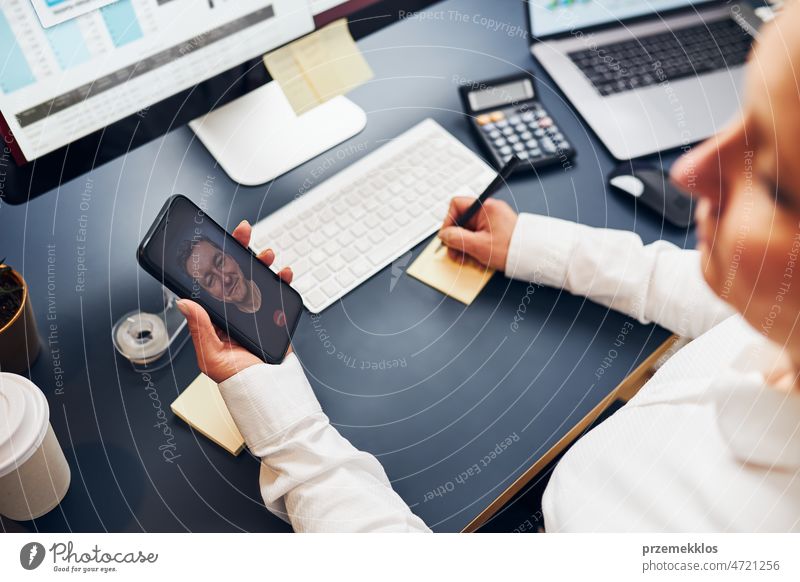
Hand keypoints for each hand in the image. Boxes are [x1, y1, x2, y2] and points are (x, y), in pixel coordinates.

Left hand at [176, 220, 293, 383]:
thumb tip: (184, 302)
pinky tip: (284, 274)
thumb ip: (200, 328)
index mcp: (216, 318)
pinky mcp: (276, 317)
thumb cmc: (237, 380)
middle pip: (238, 273)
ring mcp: (256, 313)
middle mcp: (235, 312)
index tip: (218, 241)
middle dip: (242, 250)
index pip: (214, 281)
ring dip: (263, 263)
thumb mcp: (211, 355)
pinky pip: (280, 294)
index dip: (216, 259)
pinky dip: (283, 281)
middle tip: (244, 234)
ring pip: (260, 280)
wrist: (269, 393)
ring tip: (267, 255)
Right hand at [438, 197, 518, 270]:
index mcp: (485, 207)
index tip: (447, 236)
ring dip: (464, 247)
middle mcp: (488, 211)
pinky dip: (475, 249)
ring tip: (467, 260)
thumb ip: (457, 239)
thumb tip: (443, 235)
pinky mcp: (496, 231)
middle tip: (455, 254)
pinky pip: (478, 237)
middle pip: (461, 221)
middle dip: (456, 239)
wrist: (533, 257)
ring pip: (469, 231)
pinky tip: (478, 259)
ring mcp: (492, 221)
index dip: (448, 220)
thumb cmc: (511, 249)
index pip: (457, 205)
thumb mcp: (479, 246)